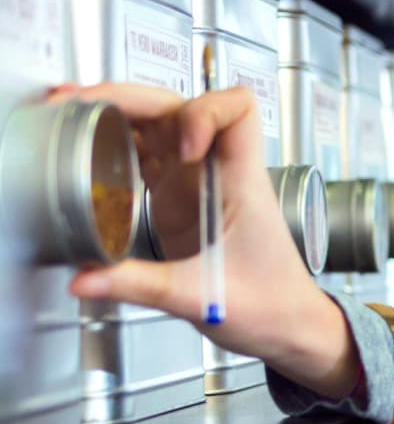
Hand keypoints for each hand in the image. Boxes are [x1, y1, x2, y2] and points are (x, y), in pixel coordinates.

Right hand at [50, 82, 360, 398]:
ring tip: (75, 116)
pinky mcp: (179, 201)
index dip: (204, 111)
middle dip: (131, 97)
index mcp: (241, 182)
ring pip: (159, 126)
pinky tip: (88, 150)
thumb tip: (85, 278)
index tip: (182, 146)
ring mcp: (197, 184)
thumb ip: (141, 286)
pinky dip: (116, 146)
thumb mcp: (203, 297)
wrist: (287, 325)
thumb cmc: (271, 304)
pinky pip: (146, 157)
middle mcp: (220, 173)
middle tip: (86, 105)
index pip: (238, 109)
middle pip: (179, 107)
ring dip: (119, 115)